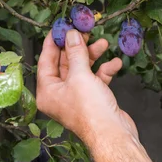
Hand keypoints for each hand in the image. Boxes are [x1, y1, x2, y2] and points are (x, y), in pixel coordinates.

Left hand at [36, 28, 137, 148]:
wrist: (113, 134)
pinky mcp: (93, 99)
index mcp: (47, 91)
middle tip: (85, 31)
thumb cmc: (90, 109)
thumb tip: (71, 34)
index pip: (46, 61)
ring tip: (104, 43)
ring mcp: (77, 97)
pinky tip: (115, 63)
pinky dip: (104, 70)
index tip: (60, 27)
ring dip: (93, 56)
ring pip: (82, 70)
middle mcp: (59, 95)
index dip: (53, 43)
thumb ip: (75, 52)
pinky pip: (96, 79)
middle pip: (65, 64)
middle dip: (77, 47)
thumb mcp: (80, 75)